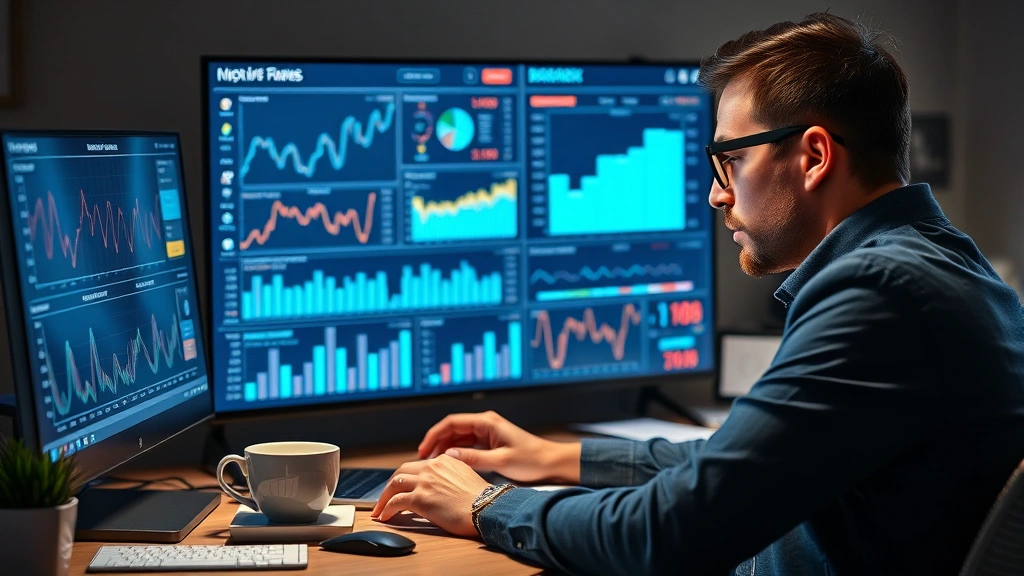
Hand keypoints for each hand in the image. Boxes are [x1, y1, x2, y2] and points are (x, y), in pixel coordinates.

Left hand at [369, 454, 489, 537]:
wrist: (486, 508)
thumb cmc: (481, 499)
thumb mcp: (466, 477)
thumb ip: (450, 475)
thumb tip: (440, 487)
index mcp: (444, 460)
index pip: (417, 466)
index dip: (406, 477)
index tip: (401, 486)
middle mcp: (432, 467)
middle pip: (401, 471)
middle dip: (390, 484)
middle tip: (385, 496)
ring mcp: (425, 481)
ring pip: (394, 484)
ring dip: (384, 497)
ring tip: (380, 509)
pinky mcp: (420, 498)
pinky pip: (395, 502)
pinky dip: (387, 509)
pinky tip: (385, 516)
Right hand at [418, 411, 580, 483]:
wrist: (551, 463)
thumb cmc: (531, 460)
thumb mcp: (500, 462)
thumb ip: (473, 458)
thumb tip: (448, 456)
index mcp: (487, 422)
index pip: (452, 423)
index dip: (434, 435)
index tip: (423, 449)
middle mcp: (485, 424)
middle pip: (453, 429)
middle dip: (436, 442)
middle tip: (424, 459)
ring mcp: (488, 432)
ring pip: (458, 437)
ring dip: (445, 448)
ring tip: (433, 463)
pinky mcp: (490, 442)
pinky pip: (467, 444)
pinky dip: (456, 452)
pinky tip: (450, 463)